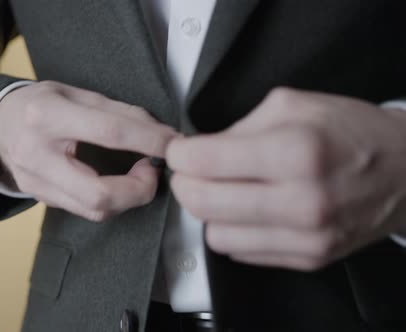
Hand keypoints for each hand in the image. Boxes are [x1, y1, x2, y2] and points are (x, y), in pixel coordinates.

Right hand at [0, 81, 177, 220]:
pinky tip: (119, 185)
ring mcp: (36, 183)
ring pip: (95, 210)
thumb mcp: (74, 93)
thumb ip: (116, 111)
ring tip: (140, 175)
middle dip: (140, 189)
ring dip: (128, 197)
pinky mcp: (41, 199)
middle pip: (99, 193)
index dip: (150, 140)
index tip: (174, 143)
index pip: (110, 133)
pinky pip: (85, 210)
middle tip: (153, 170)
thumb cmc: (38, 104)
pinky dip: (111, 200)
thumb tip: (158, 132)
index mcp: (47, 116)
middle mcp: (37, 155)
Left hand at [167, 87, 405, 270]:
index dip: (180, 155)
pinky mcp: (308, 257)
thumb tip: (199, 150)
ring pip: (216, 234)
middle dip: (184, 184)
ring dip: (210, 212)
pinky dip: (234, 230)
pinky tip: (247, 210)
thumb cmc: (354, 134)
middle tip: (190, 171)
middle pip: (203, 203)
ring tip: (223, 191)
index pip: (206, 162)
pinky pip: (242, 252)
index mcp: (296, 152)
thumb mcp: (295, 105)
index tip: (180, 152)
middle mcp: (302, 201)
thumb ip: (239, 127)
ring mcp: (307, 236)